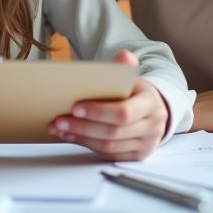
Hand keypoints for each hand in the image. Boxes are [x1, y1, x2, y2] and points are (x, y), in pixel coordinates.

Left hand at [46, 50, 168, 160]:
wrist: (152, 111)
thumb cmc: (135, 93)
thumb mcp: (132, 79)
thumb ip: (125, 68)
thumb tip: (124, 56)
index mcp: (151, 104)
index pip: (124, 113)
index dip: (98, 112)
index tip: (75, 107)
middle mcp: (152, 127)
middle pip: (113, 132)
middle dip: (83, 127)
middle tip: (60, 121)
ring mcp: (145, 145)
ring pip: (108, 147)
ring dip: (81, 138)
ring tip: (60, 128)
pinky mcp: (136, 156)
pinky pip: (108, 154)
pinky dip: (86, 145)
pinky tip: (71, 136)